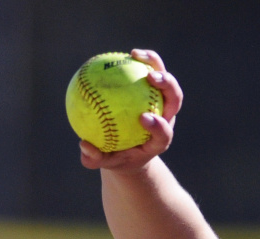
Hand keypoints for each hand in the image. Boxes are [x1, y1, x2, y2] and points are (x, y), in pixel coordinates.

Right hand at [79, 49, 182, 172]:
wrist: (131, 150)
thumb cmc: (118, 157)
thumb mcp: (106, 162)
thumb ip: (96, 158)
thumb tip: (84, 146)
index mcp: (158, 141)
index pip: (164, 134)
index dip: (159, 126)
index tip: (143, 117)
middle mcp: (165, 119)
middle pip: (175, 99)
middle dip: (168, 86)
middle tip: (150, 77)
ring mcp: (162, 103)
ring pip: (165, 79)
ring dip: (154, 64)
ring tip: (135, 55)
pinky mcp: (155, 91)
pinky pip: (147, 71)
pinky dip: (138, 62)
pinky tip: (123, 54)